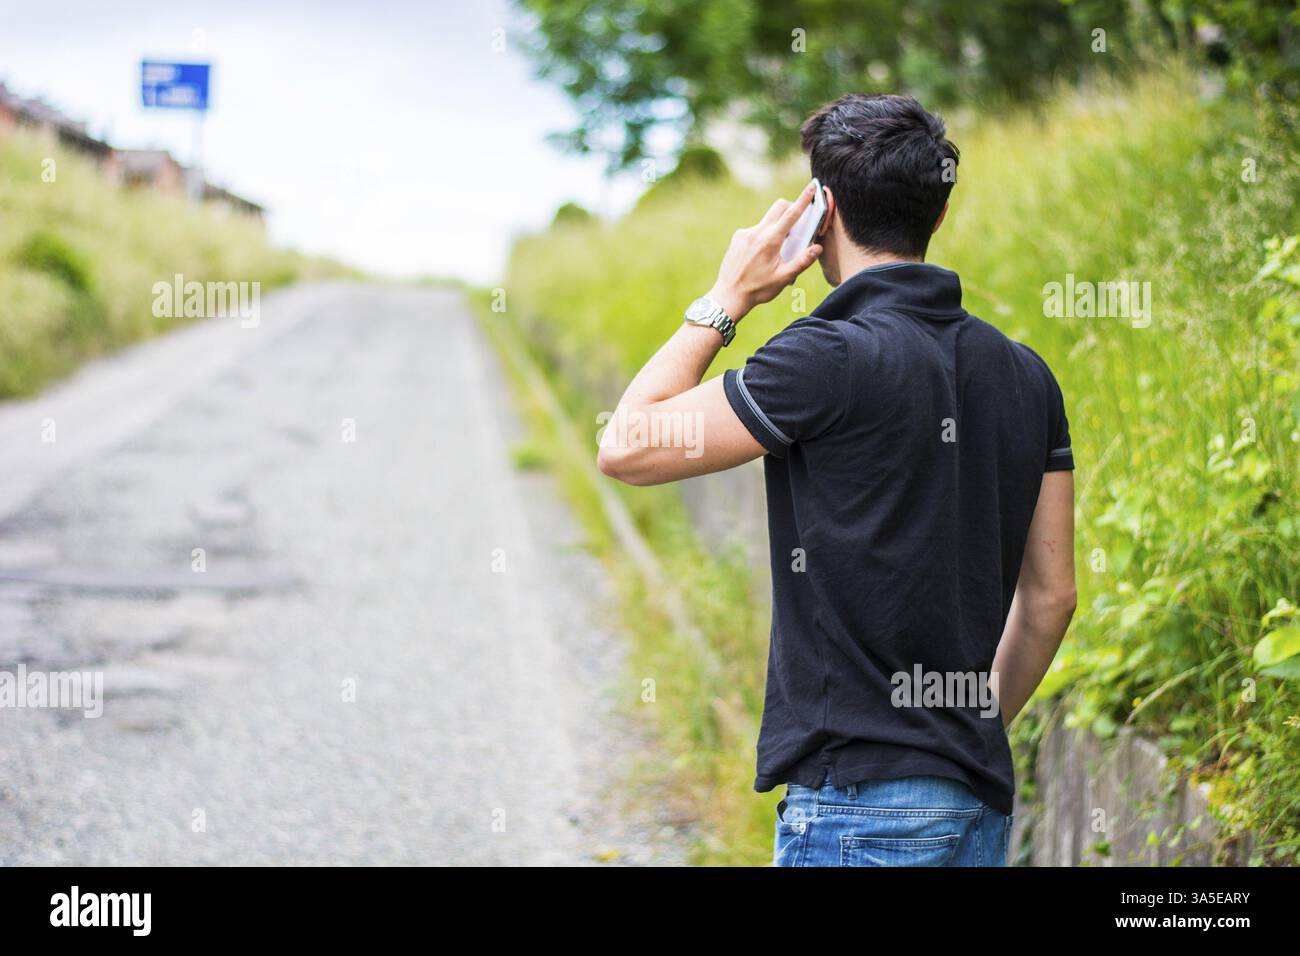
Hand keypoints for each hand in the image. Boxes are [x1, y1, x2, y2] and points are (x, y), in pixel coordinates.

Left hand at [708, 182, 823, 322]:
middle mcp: (756, 232)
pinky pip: (756, 229)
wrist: (729, 295)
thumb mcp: (783, 278)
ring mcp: (745, 233)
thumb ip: (802, 261)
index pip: (791, 215)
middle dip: (791, 208)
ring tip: (778, 250)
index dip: (803, 200)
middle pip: (778, 208)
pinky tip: (761, 255)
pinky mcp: (738, 237)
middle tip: (798, 222)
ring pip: (767, 220)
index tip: (811, 186)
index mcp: (770, 241)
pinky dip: (764, 235)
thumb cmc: (757, 289)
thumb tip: (817, 248)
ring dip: (777, 227)